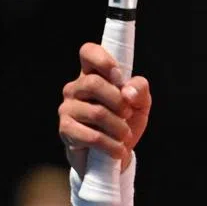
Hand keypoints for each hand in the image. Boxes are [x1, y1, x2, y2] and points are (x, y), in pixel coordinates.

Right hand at [57, 43, 150, 174]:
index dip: (102, 60)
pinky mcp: (66, 129)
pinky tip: (118, 149)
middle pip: (93, 83)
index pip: (88, 52)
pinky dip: (110, 144)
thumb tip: (127, 91)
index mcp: (93, 74)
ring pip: (96, 112)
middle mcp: (76, 88)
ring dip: (118, 127)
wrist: (115, 153)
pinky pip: (91, 135)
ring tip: (125, 135)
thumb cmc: (126, 121)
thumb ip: (139, 89)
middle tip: (128, 113)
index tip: (119, 76)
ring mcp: (68, 108)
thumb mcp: (140, 103)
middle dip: (118, 100)